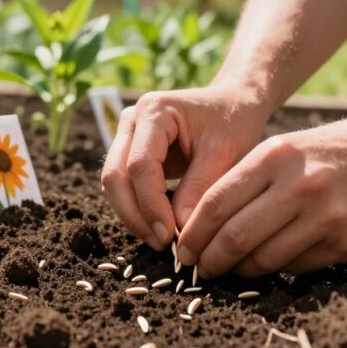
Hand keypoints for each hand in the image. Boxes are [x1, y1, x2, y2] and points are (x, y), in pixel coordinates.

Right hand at [100, 85, 270, 249]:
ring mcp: (127, 136)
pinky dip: (136, 209)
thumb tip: (180, 231)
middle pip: (115, 175)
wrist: (233, 104)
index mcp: (154, 111)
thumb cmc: (233, 122)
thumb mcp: (225, 152)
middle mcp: (132, 120)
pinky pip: (124, 186)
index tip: (170, 236)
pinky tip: (159, 227)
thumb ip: (200, 188)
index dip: (151, 204)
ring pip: (113, 184)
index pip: (140, 164)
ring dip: (132, 215)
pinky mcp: (130, 152)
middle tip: (161, 244)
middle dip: (134, 214)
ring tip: (161, 240)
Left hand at [177, 111, 346, 276]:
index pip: (217, 203)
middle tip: (198, 268)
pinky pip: (295, 267)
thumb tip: (200, 223)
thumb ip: (245, 180)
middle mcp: (299, 187)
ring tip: (229, 268)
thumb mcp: (284, 148)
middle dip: (209, 259)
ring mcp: (326, 218)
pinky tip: (266, 263)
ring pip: (264, 259)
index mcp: (276, 157)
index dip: (193, 233)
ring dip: (239, 270)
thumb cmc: (330, 149)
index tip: (181, 248)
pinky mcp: (346, 243)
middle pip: (235, 237)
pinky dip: (274, 270)